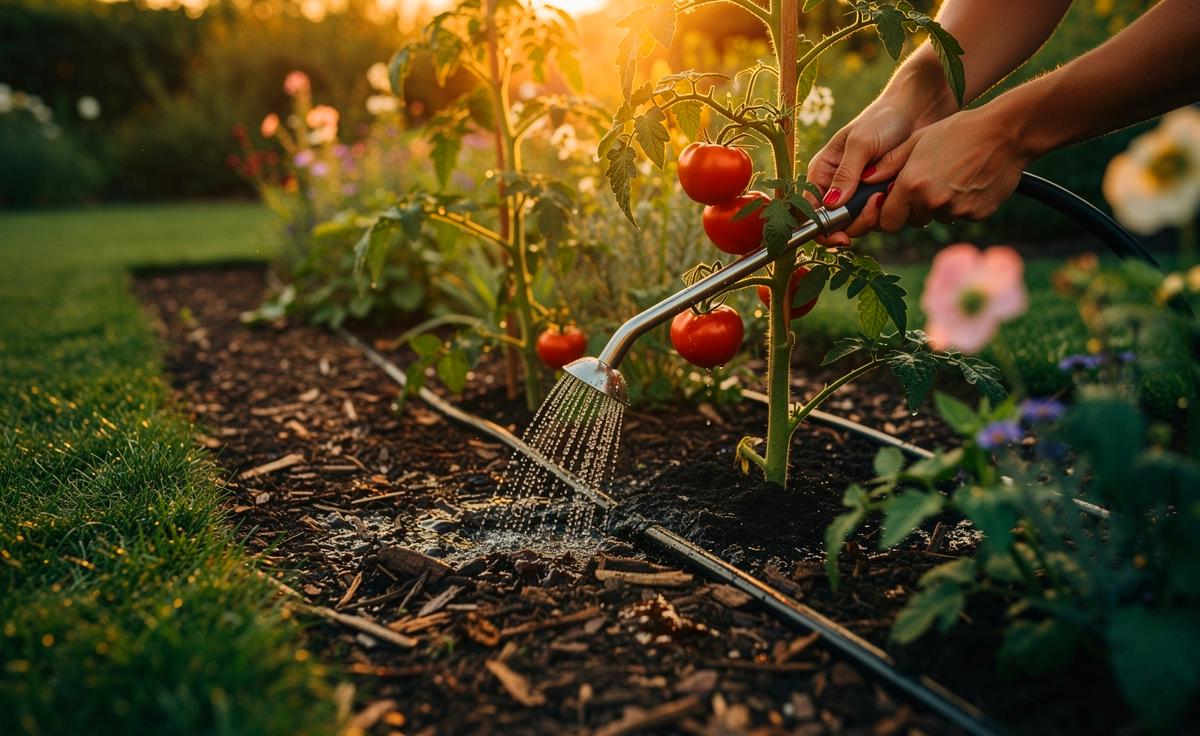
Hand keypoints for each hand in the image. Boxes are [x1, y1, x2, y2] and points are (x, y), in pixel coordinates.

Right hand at [806, 102, 920, 246]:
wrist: (917, 112)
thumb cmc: (883, 119)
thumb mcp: (860, 143)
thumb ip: (845, 174)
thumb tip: (830, 205)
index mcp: (822, 173)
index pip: (809, 210)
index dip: (820, 228)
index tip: (840, 235)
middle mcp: (836, 188)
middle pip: (834, 224)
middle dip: (854, 223)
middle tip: (875, 204)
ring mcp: (858, 195)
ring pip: (857, 224)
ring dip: (873, 216)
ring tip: (885, 192)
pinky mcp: (879, 198)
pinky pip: (878, 218)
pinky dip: (887, 211)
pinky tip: (894, 190)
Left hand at [854, 106, 1030, 233]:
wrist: (1007, 132)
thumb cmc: (958, 131)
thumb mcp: (917, 141)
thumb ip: (888, 164)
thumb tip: (865, 181)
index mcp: (911, 185)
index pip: (887, 221)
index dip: (887, 213)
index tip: (891, 202)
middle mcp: (932, 202)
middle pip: (912, 221)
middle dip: (913, 208)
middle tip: (926, 182)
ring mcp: (957, 211)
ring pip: (937, 218)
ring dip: (938, 205)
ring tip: (951, 175)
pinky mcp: (978, 215)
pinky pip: (960, 216)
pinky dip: (961, 204)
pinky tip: (970, 180)